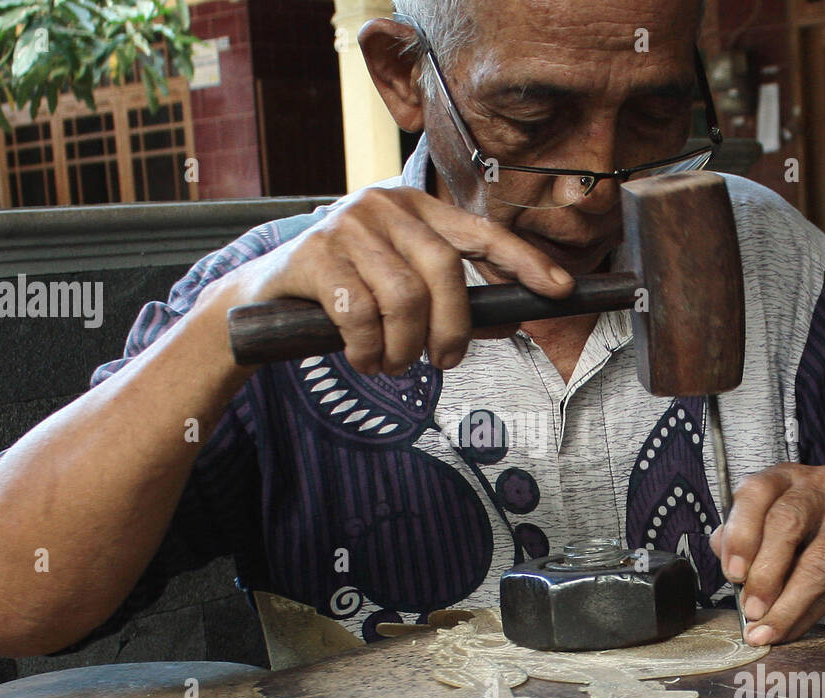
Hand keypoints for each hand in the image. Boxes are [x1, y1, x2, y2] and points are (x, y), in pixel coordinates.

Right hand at [219, 187, 575, 375]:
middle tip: (444, 361)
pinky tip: (362, 357)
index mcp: (414, 208)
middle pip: (443, 271)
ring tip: (392, 364)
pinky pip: (360, 315)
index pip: (480, 233)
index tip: (561, 290)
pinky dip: (368, 349)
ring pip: (404, 298)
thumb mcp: (400, 288)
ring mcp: (346, 226)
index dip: (523, 262)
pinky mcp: (314, 254)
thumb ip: (450, 300)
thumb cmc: (345, 294)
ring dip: (403, 348)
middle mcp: (384, 206)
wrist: (263, 297)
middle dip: (452, 328)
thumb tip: (510, 320)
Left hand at [708, 463, 824, 644]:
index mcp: (785, 477)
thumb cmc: (809, 532)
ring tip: (766, 630)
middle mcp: (820, 487)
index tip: (732, 572)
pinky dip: (806, 616)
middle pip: (787, 525)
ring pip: (816, 565)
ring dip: (786, 606)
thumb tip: (723, 555)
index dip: (741, 534)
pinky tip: (789, 630)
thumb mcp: (769, 524)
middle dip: (764, 574)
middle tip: (751, 608)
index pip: (757, 492)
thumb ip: (743, 536)